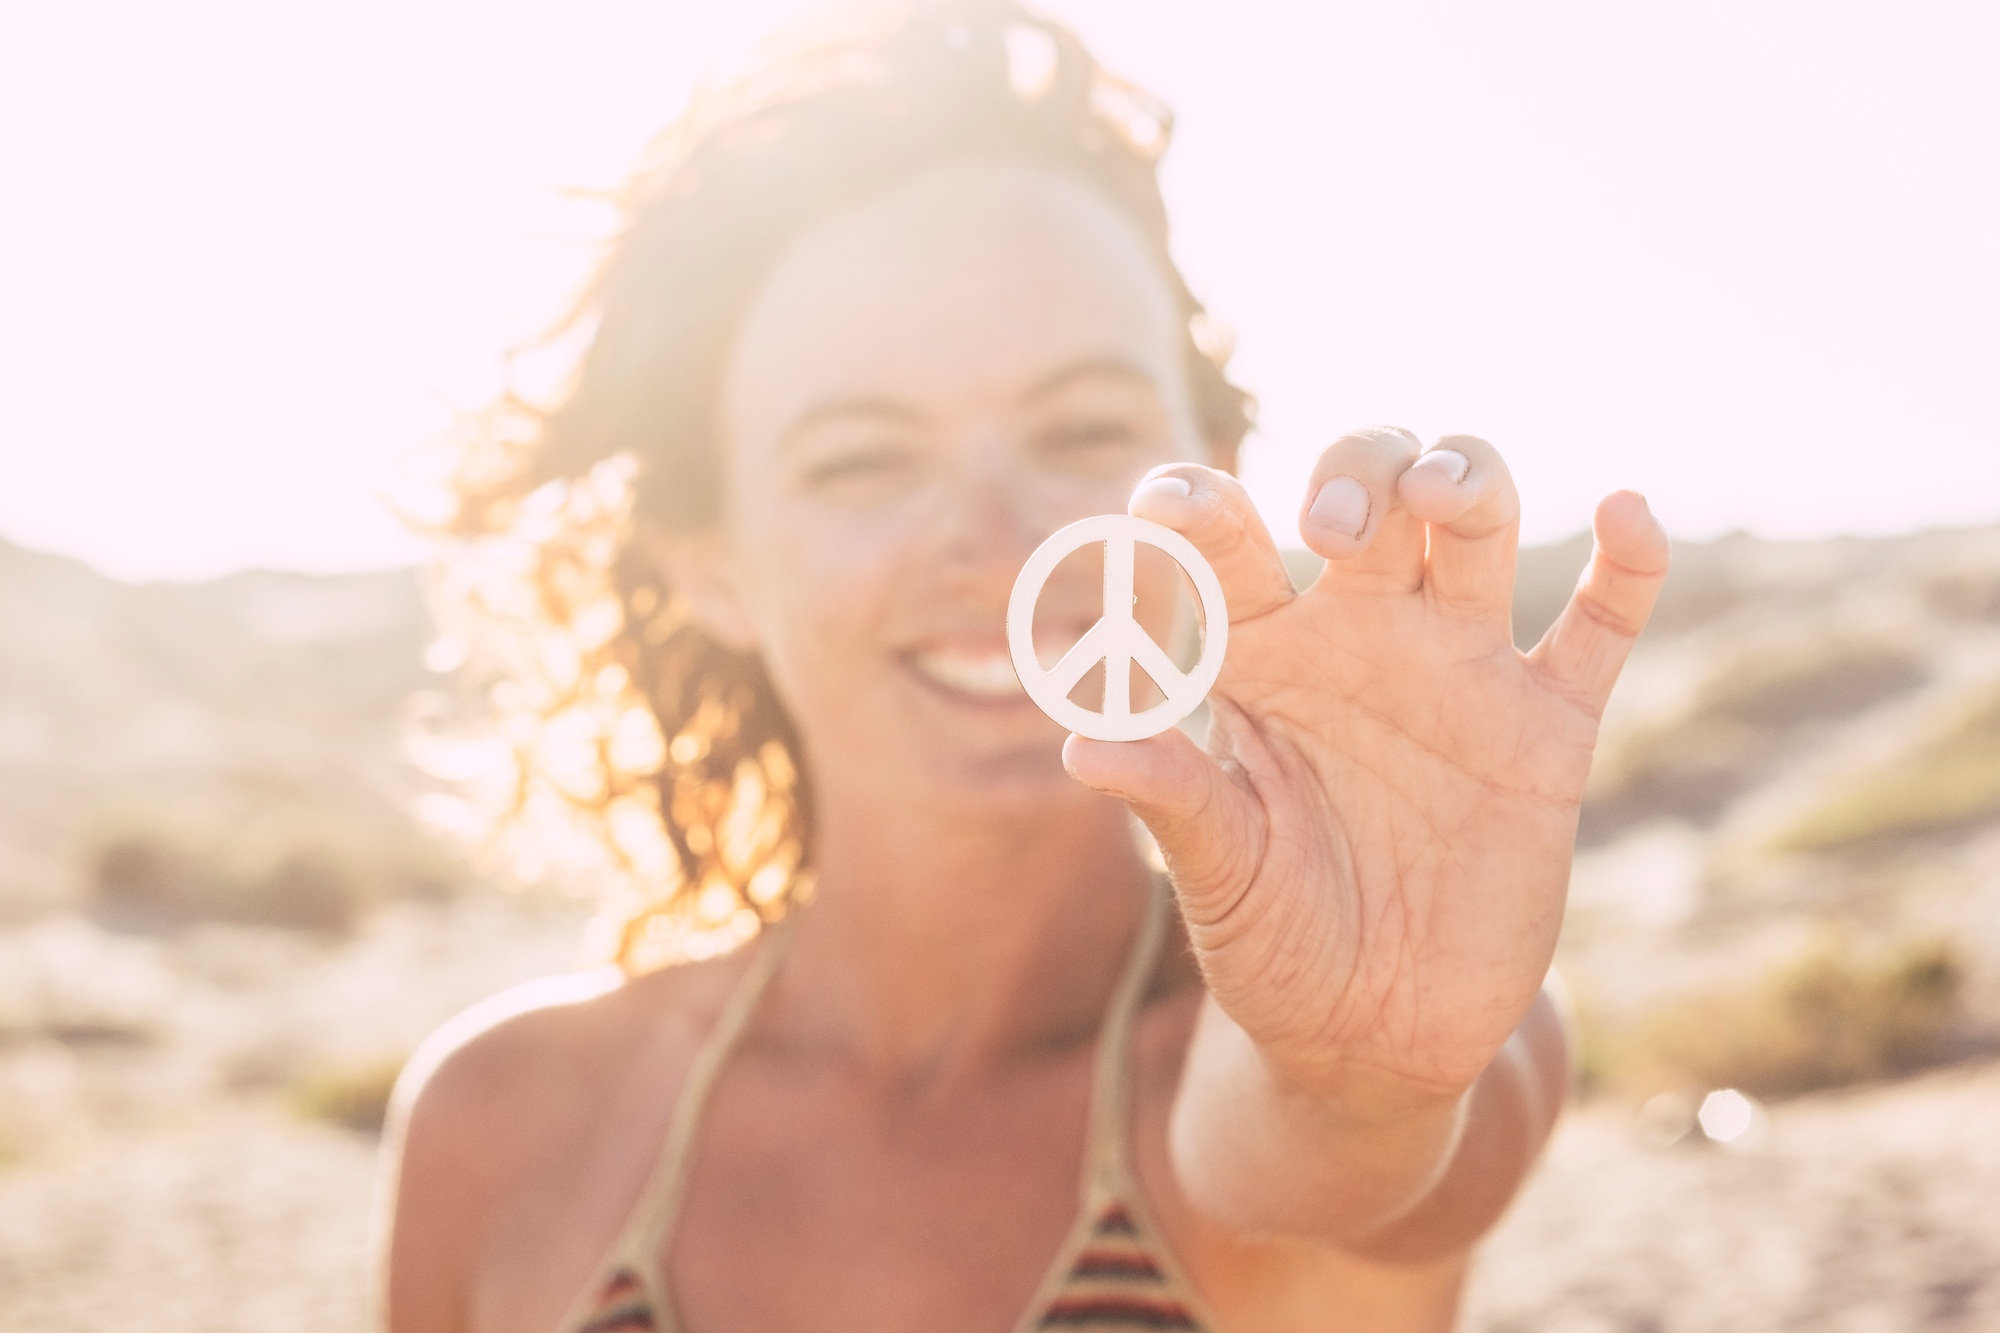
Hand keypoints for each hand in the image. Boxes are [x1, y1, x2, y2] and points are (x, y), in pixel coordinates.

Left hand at [1064, 428, 1668, 1102]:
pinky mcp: (1546, 730)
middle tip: (1329, 527)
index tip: (1167, 504)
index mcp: (1262, 657)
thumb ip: (1173, 795)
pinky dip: (1628, 564)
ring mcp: (1457, 671)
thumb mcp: (1217, 874)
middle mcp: (1358, 637)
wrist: (1376, 1035)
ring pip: (1476, 524)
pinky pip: (1601, 627)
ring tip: (1440, 492)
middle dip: (1356, 473)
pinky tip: (1626, 510)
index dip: (1197, 504)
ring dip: (1466, 477)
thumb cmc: (1273, 943)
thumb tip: (1084, 741)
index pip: (1224, 547)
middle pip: (1369, 494)